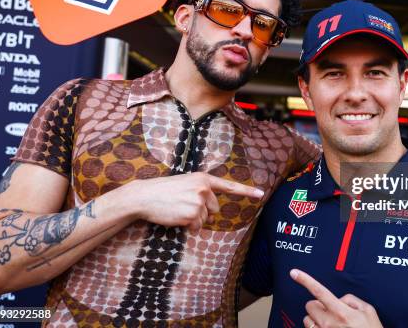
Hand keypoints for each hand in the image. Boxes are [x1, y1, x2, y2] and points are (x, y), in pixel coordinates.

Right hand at [129, 173, 263, 230]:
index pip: (229, 186)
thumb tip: (212, 212)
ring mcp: (199, 201)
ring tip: (177, 210)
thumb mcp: (186, 184)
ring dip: (193, 220)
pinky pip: (196, 228)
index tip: (262, 194)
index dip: (247, 191)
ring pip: (205, 220)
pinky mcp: (192, 215)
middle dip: (202, 212)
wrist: (145, 196)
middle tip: (183, 205)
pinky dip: (188, 227)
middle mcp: (204, 188)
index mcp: (204, 178)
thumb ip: (201, 192)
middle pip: (214, 209)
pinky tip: (176, 218)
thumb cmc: (164, 191)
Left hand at [290, 269, 382, 327]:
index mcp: (341, 312)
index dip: (305, 280)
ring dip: (316, 320)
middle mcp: (329, 324)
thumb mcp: (368, 310)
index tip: (294, 273)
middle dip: (318, 306)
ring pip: (307, 320)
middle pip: (310, 306)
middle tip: (331, 312)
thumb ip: (350, 299)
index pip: (319, 291)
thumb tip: (338, 299)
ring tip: (331, 325)